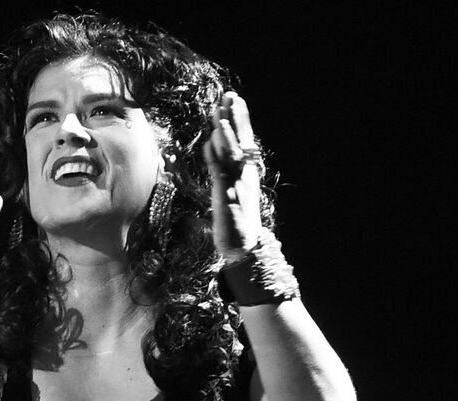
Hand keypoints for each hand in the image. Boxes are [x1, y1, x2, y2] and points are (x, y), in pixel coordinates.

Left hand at [202, 92, 263, 262]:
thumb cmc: (237, 219)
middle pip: (241, 141)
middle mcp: (244, 174)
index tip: (235, 99)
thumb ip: (226, 169)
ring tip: (220, 114)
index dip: (241, 118)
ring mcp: (236, 185)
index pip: (245, 139)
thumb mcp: (234, 189)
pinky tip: (210, 143)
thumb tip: (215, 148)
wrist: (244, 247)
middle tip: (229, 96)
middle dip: (234, 118)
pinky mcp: (226, 197)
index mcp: (247, 171)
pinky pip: (219, 173)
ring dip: (226, 134)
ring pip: (231, 154)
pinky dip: (215, 157)